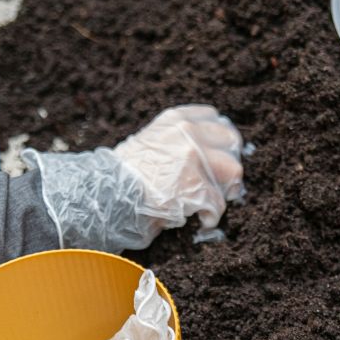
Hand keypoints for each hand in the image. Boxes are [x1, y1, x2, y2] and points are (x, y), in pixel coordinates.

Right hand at [27, 105, 246, 252]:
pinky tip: (202, 220)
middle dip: (228, 164)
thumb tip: (206, 153)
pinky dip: (212, 216)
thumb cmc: (124, 174)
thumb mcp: (151, 141)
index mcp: (176, 120)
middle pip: (231, 142)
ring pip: (233, 171)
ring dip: (224, 190)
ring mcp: (193, 158)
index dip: (220, 141)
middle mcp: (187, 132)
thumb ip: (177, 140)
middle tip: (222, 185)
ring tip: (210, 204)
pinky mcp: (195, 186)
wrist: (105, 193)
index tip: (218, 156)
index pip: (214, 118)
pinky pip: (218, 203)